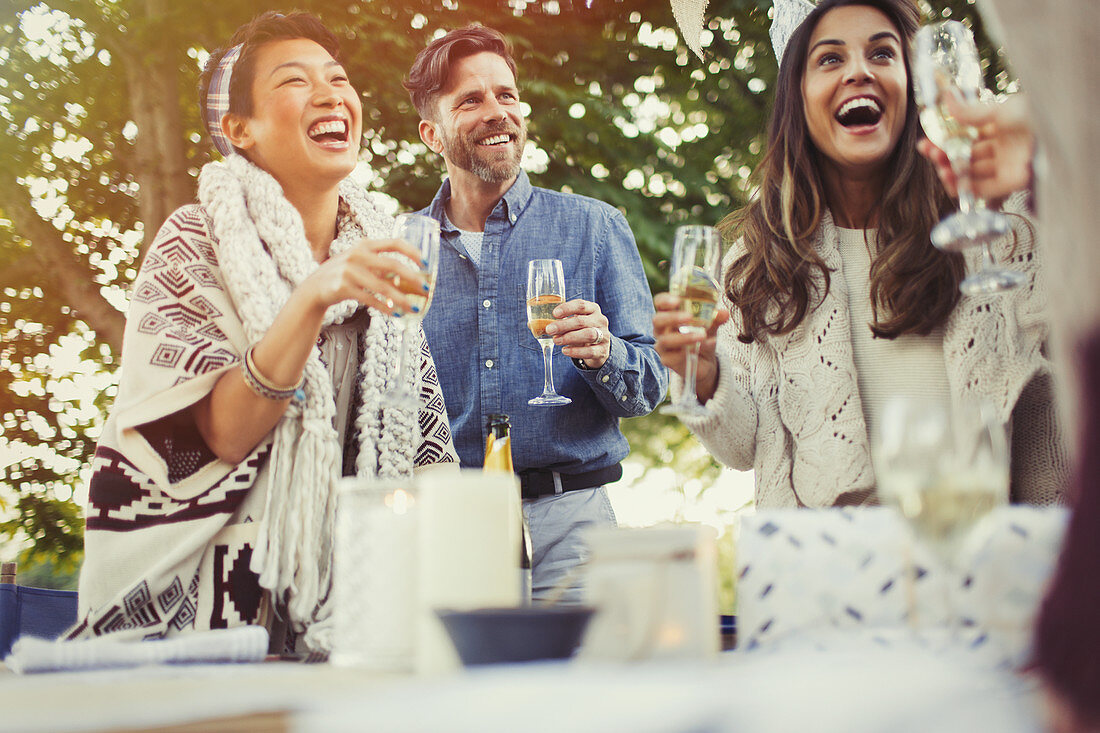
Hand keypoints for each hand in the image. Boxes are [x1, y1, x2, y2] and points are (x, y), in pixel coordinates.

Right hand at [300, 236, 427, 315]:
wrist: (315, 287)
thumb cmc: (344, 274)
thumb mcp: (361, 262)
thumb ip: (381, 265)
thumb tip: (412, 278)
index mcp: (365, 245)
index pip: (394, 243)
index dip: (412, 252)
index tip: (426, 263)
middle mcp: (357, 255)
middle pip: (391, 265)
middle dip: (412, 277)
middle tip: (426, 288)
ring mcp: (349, 271)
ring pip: (382, 286)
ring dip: (401, 298)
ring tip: (414, 308)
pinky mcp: (343, 287)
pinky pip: (370, 299)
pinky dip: (385, 308)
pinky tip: (396, 313)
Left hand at [545, 299, 610, 369]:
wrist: (599, 348)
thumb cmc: (583, 331)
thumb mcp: (575, 322)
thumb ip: (562, 321)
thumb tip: (540, 325)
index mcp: (593, 309)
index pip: (581, 305)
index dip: (567, 308)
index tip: (554, 313)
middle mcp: (600, 321)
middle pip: (582, 321)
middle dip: (563, 325)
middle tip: (550, 330)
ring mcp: (604, 335)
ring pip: (588, 334)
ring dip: (569, 338)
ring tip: (556, 340)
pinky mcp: (603, 350)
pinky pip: (590, 351)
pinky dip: (576, 351)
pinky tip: (565, 351)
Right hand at [653, 292, 728, 402]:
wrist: (705, 361)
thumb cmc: (702, 336)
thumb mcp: (711, 325)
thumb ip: (716, 318)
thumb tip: (724, 313)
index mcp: (669, 313)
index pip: (660, 302)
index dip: (665, 300)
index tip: (677, 300)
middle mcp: (662, 328)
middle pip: (658, 320)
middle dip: (672, 317)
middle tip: (689, 316)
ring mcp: (663, 345)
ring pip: (666, 340)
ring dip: (684, 337)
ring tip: (702, 335)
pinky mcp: (667, 360)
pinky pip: (674, 356)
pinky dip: (689, 351)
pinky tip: (703, 347)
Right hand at [918, 94, 1034, 207]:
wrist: (1055, 134)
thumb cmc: (1032, 117)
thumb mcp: (997, 110)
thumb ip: (969, 111)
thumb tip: (947, 96)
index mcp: (999, 130)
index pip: (966, 139)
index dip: (945, 141)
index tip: (927, 142)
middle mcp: (1001, 150)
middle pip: (966, 158)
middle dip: (944, 157)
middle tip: (931, 153)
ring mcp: (1004, 167)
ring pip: (971, 174)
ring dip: (952, 173)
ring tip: (940, 168)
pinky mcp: (1009, 183)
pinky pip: (983, 189)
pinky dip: (965, 187)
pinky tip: (952, 180)